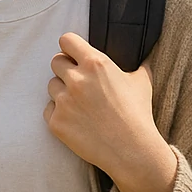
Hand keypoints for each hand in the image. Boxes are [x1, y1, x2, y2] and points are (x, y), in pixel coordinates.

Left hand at [44, 31, 164, 180]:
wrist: (132, 151)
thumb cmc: (138, 115)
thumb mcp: (142, 82)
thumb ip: (137, 65)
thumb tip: (141, 56)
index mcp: (95, 64)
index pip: (67, 40)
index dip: (70, 47)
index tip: (73, 54)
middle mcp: (76, 80)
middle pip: (55, 62)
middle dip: (65, 69)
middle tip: (78, 82)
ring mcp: (64, 101)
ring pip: (51, 85)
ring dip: (62, 91)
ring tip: (81, 104)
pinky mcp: (56, 122)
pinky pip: (49, 109)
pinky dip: (59, 113)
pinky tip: (77, 120)